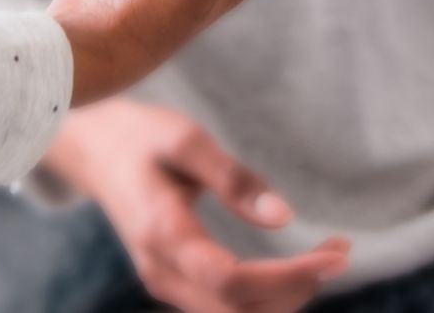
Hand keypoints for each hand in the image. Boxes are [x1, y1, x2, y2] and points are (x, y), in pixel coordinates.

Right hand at [45, 99, 350, 312]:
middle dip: (297, 290)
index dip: (289, 278)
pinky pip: (227, 305)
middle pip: (240, 312)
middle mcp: (162, 272)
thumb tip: (284, 218)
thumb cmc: (141, 138)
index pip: (233, 282)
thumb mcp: (186, 140)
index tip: (335, 255)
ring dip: (286, 295)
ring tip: (327, 256)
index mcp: (163, 236)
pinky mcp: (176, 281)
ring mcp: (166, 282)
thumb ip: (234, 179)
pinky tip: (297, 267)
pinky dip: (267, 293)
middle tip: (340, 251)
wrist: (93, 150)